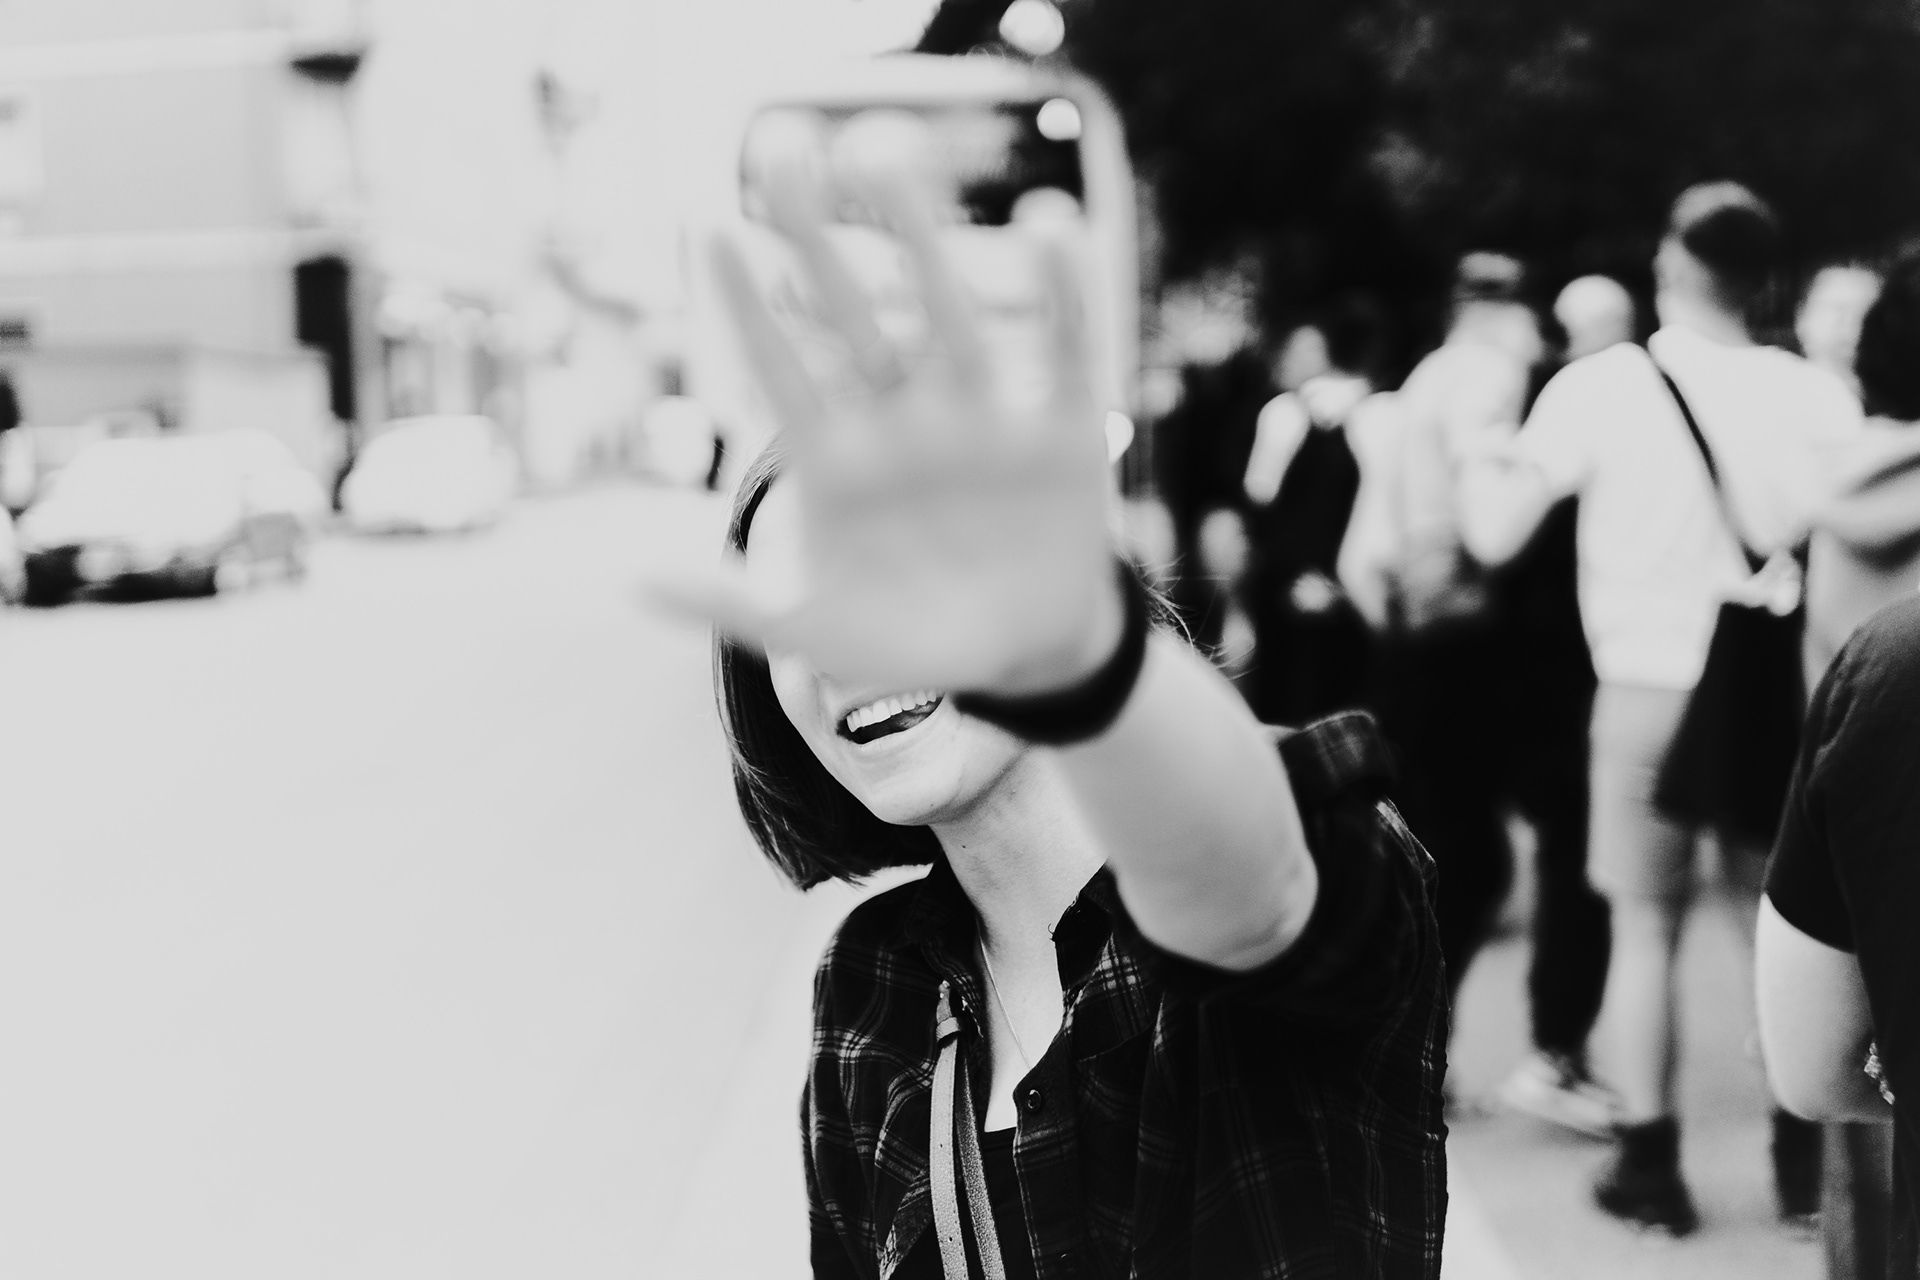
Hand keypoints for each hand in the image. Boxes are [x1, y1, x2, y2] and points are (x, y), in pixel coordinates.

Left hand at [654, 112, 1118, 696]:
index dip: (745, 303)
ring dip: (919, 237)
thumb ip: (729, 603)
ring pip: (947, 316)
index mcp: (837, 460)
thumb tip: (624, 575)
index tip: (708, 224)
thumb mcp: (812, 630)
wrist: (1019, 656)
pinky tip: (1050, 223)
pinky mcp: (1060, 437)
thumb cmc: (902, 638)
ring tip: (885, 151)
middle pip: (856, 316)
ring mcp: (981, 423)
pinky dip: (1062, 296)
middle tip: (782, 146)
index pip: (780, 367)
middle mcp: (904, 422)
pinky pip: (1063, 355)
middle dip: (818, 238)